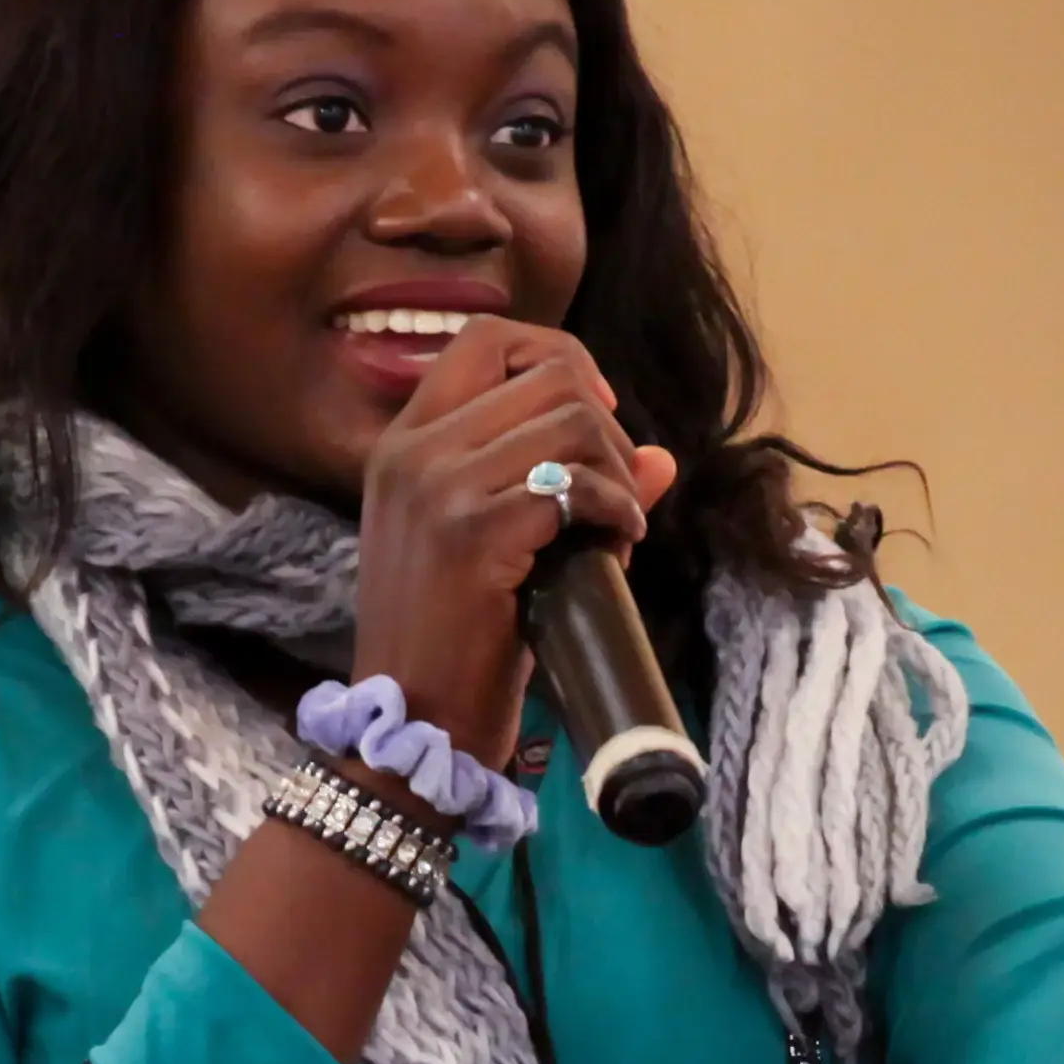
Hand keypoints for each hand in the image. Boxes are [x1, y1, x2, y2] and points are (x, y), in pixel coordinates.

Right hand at [349, 318, 679, 762]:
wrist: (414, 725)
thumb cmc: (454, 643)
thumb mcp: (495, 547)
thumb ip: (561, 486)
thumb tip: (661, 457)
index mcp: (402, 444)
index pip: (487, 338)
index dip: (559, 358)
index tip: (595, 415)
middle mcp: (411, 451)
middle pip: (547, 374)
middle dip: (605, 427)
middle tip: (616, 494)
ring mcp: (437, 488)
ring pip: (571, 421)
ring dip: (617, 472)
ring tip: (618, 526)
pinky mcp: (473, 534)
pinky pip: (577, 486)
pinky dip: (617, 509)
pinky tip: (619, 544)